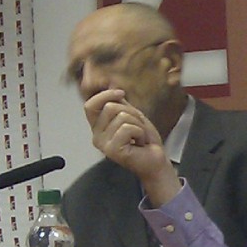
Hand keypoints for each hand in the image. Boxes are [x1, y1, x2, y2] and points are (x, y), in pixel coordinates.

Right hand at [83, 89, 180, 204]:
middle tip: (138, 128)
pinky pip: (128, 128)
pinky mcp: (112, 150)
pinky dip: (140, 133)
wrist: (156, 160)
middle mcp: (97, 136)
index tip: (122, 93)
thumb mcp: (132, 116)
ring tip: (139, 137)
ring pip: (122, 117)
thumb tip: (112, 86)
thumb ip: (120, 104)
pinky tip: (139, 143)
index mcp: (98, 127)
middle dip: (132, 113)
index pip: (90, 105)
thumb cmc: (145, 140)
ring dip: (138, 125)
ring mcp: (103, 144)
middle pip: (111, 107)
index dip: (105, 95)